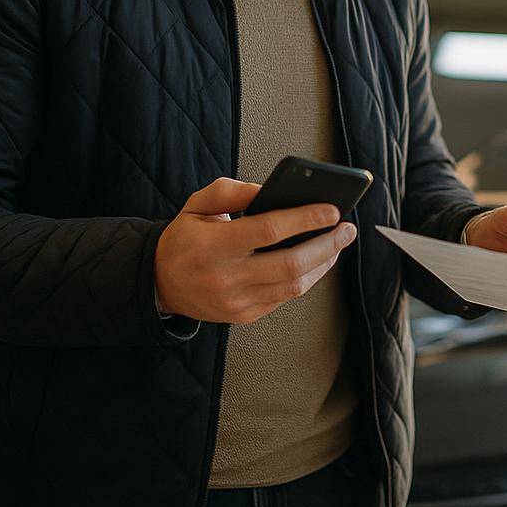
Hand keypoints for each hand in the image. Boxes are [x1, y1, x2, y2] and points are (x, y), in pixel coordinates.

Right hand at [154, 177, 356, 323]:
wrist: (159, 283)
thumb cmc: (185, 237)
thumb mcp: (197, 204)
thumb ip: (232, 191)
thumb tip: (270, 189)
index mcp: (213, 246)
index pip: (268, 231)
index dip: (305, 219)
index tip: (332, 209)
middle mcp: (225, 278)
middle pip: (290, 264)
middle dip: (327, 244)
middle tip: (347, 227)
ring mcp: (235, 302)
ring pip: (293, 286)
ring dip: (323, 263)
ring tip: (338, 242)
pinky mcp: (243, 316)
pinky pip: (285, 298)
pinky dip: (306, 278)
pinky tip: (318, 260)